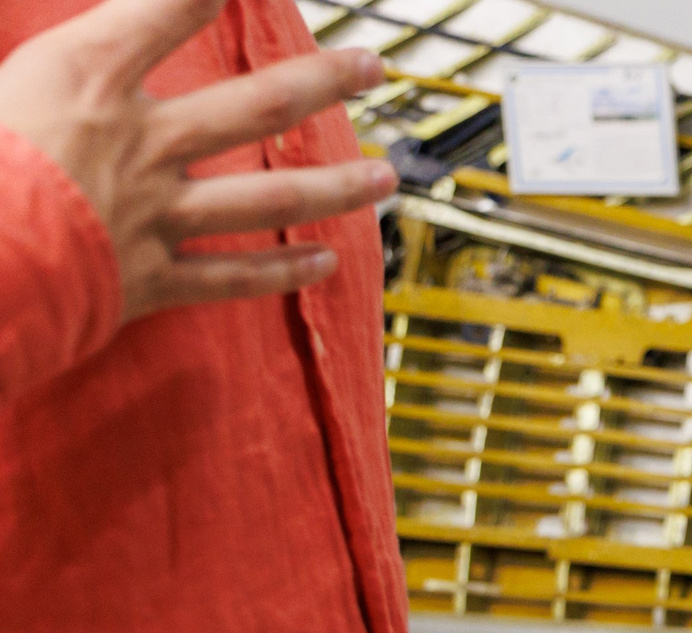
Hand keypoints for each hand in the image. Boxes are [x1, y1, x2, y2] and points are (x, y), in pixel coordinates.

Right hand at [0, 0, 394, 324]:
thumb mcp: (5, 70)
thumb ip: (66, 54)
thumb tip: (96, 46)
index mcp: (87, 77)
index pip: (171, 7)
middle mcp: (140, 142)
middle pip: (257, 105)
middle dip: (323, 80)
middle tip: (371, 65)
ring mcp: (154, 212)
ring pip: (268, 197)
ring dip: (335, 186)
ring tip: (383, 176)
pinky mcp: (149, 277)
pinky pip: (230, 275)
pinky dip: (281, 270)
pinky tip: (326, 261)